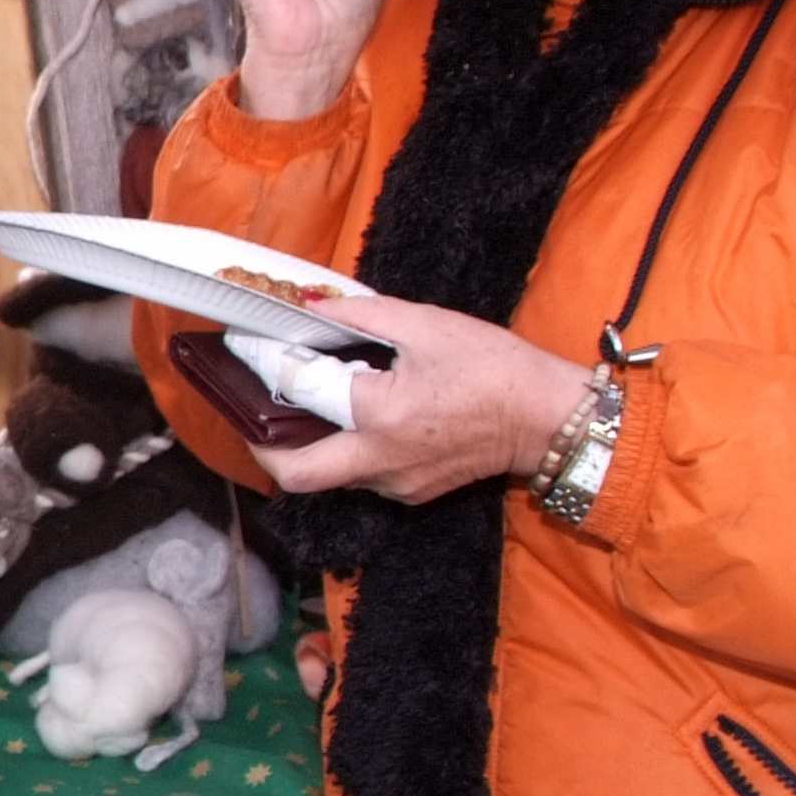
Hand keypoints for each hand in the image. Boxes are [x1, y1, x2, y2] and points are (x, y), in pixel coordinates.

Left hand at [250, 296, 593, 505]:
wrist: (547, 417)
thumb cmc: (495, 368)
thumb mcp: (427, 325)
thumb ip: (361, 314)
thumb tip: (311, 302)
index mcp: (381, 415)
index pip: (302, 394)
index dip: (268, 368)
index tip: (248, 351)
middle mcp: (381, 461)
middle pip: (296, 474)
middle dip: (263, 446)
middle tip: (255, 413)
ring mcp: (396, 484)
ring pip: (329, 477)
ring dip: (308, 447)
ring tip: (305, 406)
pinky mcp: (411, 492)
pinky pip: (361, 477)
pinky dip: (345, 450)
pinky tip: (353, 418)